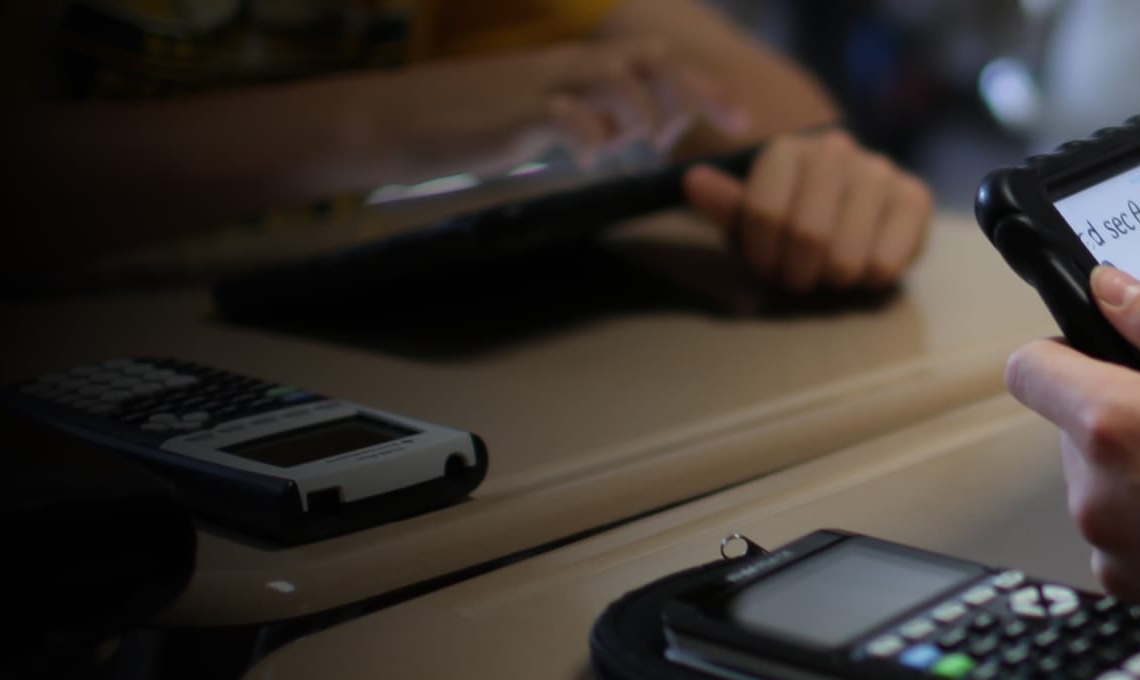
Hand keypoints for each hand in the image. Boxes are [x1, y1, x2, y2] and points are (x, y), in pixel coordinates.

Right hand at [379, 38, 750, 177]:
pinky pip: (568, 116)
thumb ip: (593, 117)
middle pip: (649, 57)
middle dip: (691, 89)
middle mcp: (567, 65)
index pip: (655, 60)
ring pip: (616, 74)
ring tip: (642, 146)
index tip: (739, 119)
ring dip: (644, 112)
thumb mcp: (546, 115)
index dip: (701, 86)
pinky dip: (592, 139)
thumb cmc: (474, 122)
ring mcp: (541, 84)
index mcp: (578, 65)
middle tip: (718, 127)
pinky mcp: (516, 112)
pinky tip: (591, 162)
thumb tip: (636, 132)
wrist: (401, 119)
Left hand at [679, 130, 931, 292]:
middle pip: (807, 235)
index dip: (760, 255)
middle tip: (799, 275)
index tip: (765, 264)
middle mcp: (836, 149)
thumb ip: (725, 205)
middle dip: (797, 273)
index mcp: (787, 149)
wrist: (847, 212)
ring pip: (846, 256)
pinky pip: (885, 263)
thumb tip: (692, 181)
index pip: (762, 213)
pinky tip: (864, 261)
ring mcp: (879, 170)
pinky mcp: (915, 196)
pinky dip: (868, 279)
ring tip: (830, 268)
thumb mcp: (749, 218)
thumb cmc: (790, 220)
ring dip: (832, 279)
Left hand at [1005, 266, 1139, 628]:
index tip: (1109, 351)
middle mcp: (1096, 496)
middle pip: (1074, 429)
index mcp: (1115, 425)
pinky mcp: (1138, 593)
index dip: (1063, 348)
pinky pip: (1129, 536)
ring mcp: (1113, 552)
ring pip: (1105, 484)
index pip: (1030, 370)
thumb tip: (1110, 290)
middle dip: (1126, 412)